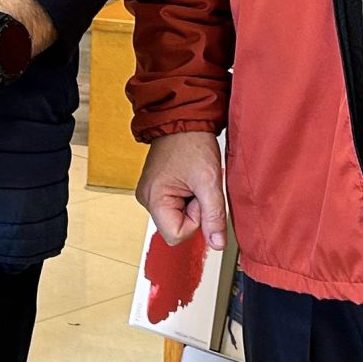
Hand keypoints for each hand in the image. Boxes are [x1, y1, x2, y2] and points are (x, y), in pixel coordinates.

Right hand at [135, 131, 227, 250]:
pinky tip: (189, 179)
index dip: (195, 220)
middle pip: (175, 227)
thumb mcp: (209, 181)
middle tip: (198, 186)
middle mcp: (146, 199)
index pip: (177, 235)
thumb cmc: (192, 143)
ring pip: (176, 217)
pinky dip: (186, 196)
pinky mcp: (156, 188)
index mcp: (153, 199)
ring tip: (193, 180)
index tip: (200, 197)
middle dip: (194, 211)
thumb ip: (214, 216)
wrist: (184, 117)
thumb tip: (216, 244)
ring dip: (191, 203)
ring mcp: (150, 193)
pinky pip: (174, 205)